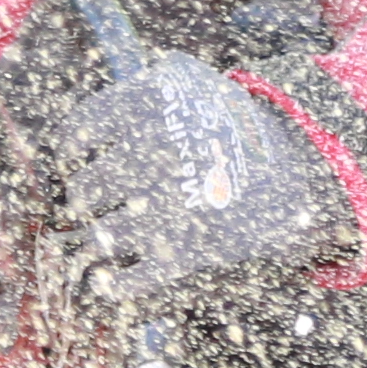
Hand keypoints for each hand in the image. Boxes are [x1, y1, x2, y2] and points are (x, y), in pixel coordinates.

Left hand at [51, 56, 357, 322]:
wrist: (293, 169)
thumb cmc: (228, 124)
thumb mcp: (186, 82)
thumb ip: (133, 88)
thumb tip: (82, 124)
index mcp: (144, 107)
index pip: (76, 136)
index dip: (72, 151)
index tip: (78, 159)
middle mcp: (150, 153)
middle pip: (84, 190)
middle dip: (88, 197)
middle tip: (95, 199)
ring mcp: (165, 206)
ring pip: (101, 236)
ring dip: (101, 236)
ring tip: (107, 232)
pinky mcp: (185, 253)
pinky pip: (127, 282)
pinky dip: (114, 286)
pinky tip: (110, 280)